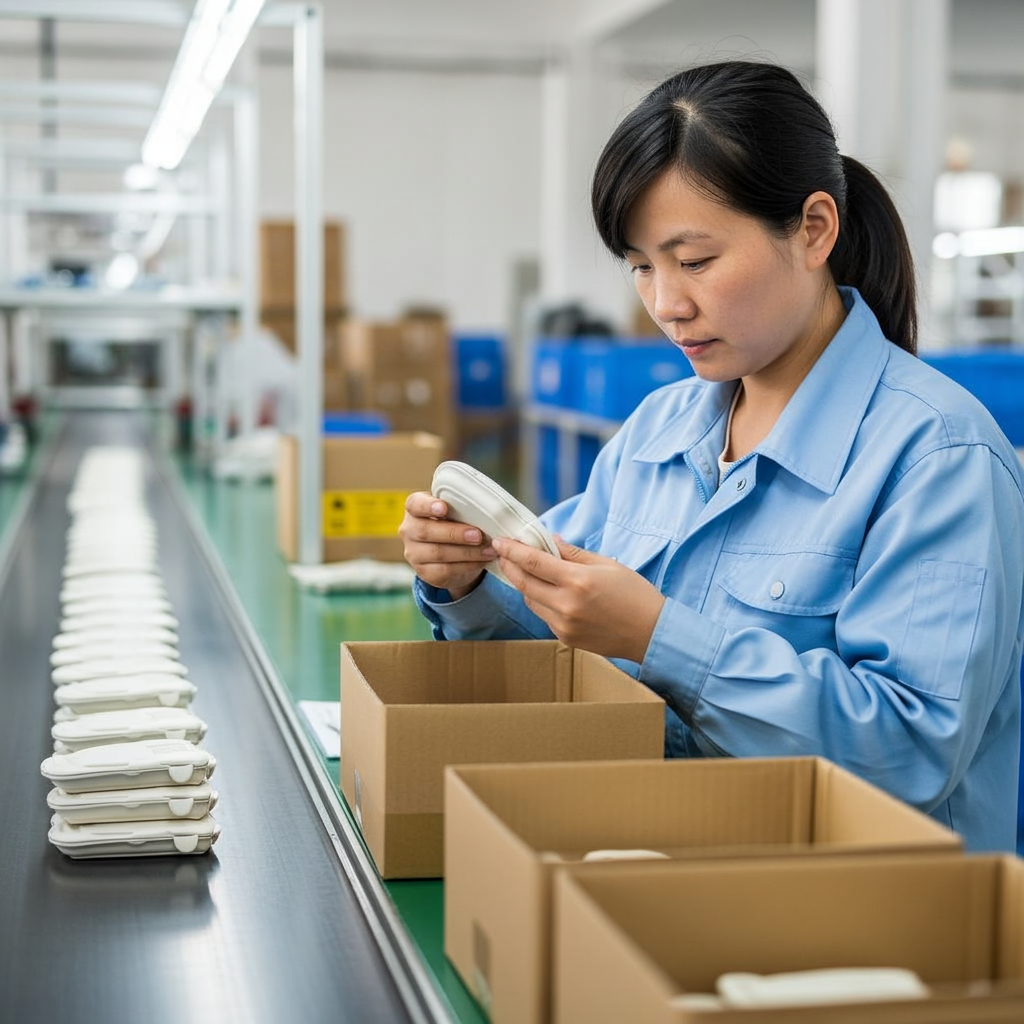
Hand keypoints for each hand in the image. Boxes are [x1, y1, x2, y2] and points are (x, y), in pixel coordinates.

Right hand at [398, 491, 494, 597]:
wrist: (451, 555)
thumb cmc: (453, 524)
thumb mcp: (454, 512)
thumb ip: (460, 509)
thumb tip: (485, 512)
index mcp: (414, 509)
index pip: (414, 504)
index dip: (428, 506)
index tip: (444, 508)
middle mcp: (409, 530)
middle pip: (426, 531)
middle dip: (454, 533)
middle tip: (477, 535)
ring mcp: (413, 553)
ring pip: (438, 553)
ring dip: (466, 552)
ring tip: (487, 550)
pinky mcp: (424, 572)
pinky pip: (445, 570)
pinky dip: (467, 565)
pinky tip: (482, 560)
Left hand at [491, 535, 664, 663]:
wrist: (651, 633)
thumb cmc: (634, 594)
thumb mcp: (606, 565)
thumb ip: (573, 553)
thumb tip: (549, 540)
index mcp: (577, 581)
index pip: (534, 562)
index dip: (513, 551)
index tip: (500, 541)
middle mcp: (566, 605)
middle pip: (524, 583)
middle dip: (510, 566)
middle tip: (504, 553)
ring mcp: (564, 625)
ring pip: (531, 601)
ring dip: (524, 584)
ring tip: (525, 570)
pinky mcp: (565, 638)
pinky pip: (544, 615)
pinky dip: (541, 601)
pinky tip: (548, 592)